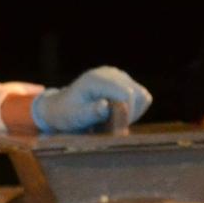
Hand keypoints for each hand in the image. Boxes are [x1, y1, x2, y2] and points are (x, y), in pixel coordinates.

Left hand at [29, 67, 152, 133]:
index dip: (125, 115)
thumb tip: (105, 105)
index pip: (127, 95)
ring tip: (111, 120)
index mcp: (96, 79)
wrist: (61, 107)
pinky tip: (116, 115)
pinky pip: (142, 98)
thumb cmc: (65, 113)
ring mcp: (119, 76)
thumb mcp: (74, 116)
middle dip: (128, 116)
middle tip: (109, 127)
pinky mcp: (125, 82)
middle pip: (138, 96)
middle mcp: (110, 73)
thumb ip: (90, 112)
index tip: (112, 129)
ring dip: (132, 114)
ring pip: (143, 97)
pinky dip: (133, 110)